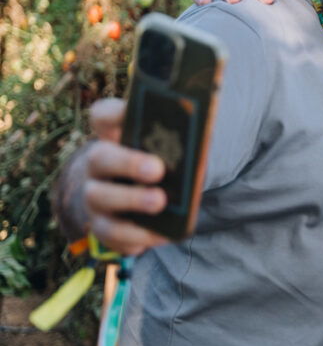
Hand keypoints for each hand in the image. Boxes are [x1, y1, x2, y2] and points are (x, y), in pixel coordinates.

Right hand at [80, 98, 170, 254]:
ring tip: (160, 202)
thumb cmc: (167, 163)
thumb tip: (202, 138)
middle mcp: (98, 164)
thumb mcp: (174, 148)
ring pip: (99, 198)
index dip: (115, 112)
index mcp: (115, 135)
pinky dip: (136, 236)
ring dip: (130, 200)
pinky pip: (112, 234)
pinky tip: (160, 234)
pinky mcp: (104, 227)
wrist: (152, 198)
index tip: (134, 110)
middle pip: (100, 158)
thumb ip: (181, 140)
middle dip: (127, 163)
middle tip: (157, 169)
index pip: (104, 115)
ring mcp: (96, 196)